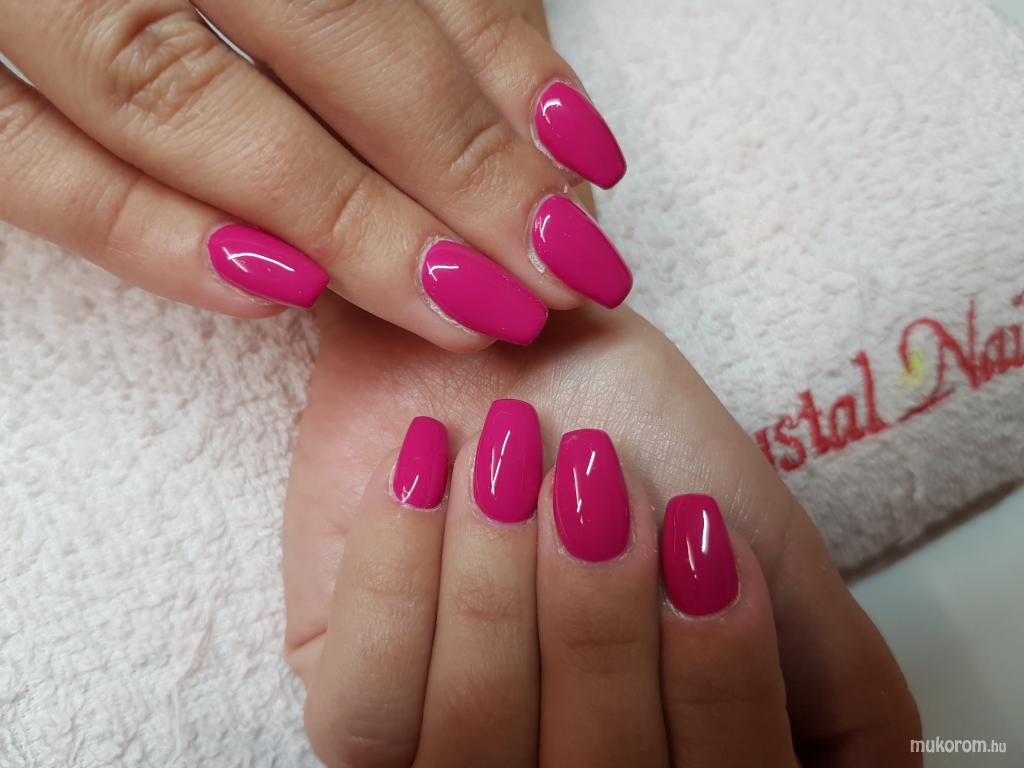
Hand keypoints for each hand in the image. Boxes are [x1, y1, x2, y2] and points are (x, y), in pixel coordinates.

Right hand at [0, 0, 626, 346]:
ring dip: (335, 217)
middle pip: (316, 26)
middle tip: (551, 270)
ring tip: (457, 307)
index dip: (504, 66)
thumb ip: (430, 7)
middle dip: (452, 161)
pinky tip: (273, 296)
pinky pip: (19, 162)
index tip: (588, 169)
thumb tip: (546, 131)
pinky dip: (143, 229)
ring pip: (172, 95)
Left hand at [300, 409, 798, 765]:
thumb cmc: (631, 435)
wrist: (496, 345)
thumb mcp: (768, 550)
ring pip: (474, 750)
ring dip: (501, 585)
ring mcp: (449, 767)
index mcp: (682, 757)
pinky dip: (406, 580)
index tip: (692, 525)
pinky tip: (425, 470)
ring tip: (507, 458)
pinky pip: (365, 715)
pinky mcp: (353, 720)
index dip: (718, 669)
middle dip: (598, 611)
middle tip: (590, 476)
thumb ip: (843, 684)